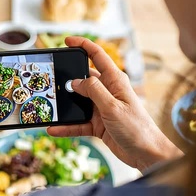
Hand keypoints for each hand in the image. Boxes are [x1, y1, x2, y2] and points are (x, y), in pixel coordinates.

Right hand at [47, 37, 181, 169]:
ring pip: (78, 102)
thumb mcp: (113, 107)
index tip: (67, 41)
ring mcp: (101, 108)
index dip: (82, 45)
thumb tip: (75, 81)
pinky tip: (54, 129)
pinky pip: (78, 122)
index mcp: (115, 81)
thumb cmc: (137, 128)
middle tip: (50, 78)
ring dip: (65, 105)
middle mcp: (107, 91)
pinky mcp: (98, 124)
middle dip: (67, 78)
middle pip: (83, 79)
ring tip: (49, 105)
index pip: (97, 56)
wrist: (146, 154)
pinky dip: (67, 126)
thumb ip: (94, 91)